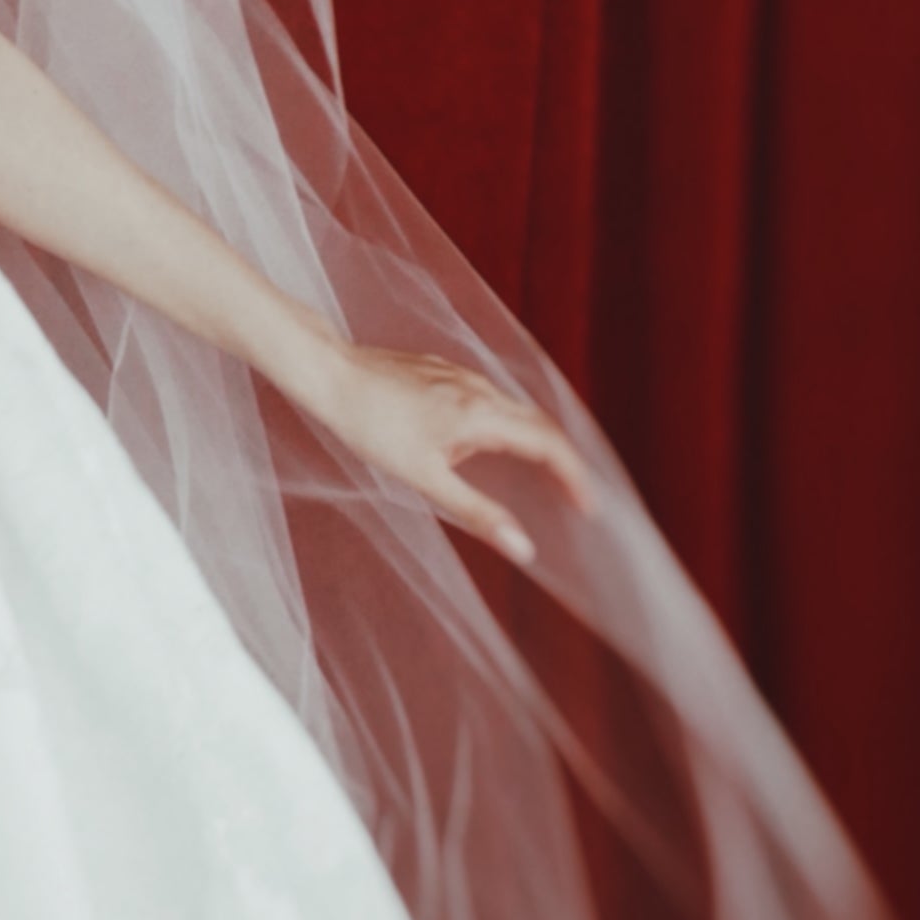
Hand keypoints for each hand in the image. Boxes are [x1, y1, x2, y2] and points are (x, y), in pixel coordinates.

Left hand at [305, 344, 596, 567]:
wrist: (330, 374)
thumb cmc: (371, 426)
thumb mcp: (424, 479)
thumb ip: (477, 512)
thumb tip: (523, 547)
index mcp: (482, 414)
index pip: (549, 444)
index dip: (575, 476)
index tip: (589, 506)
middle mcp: (480, 389)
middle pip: (540, 424)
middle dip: (563, 460)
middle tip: (575, 496)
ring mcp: (462, 377)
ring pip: (515, 409)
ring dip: (536, 441)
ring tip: (543, 475)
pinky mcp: (443, 373)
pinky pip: (491, 399)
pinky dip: (507, 425)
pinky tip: (491, 443)